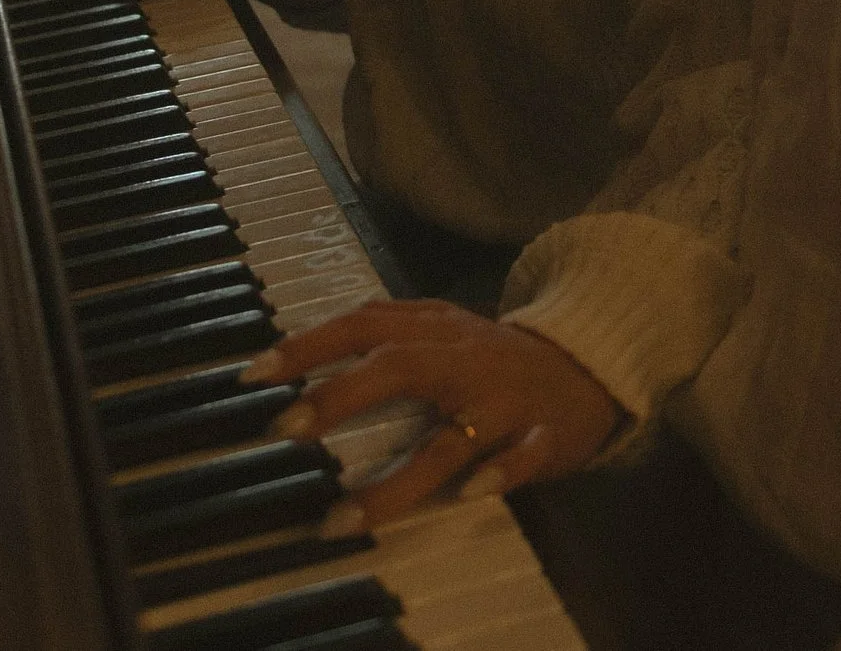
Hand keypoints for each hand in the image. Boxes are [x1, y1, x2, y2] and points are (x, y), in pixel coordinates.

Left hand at [240, 298, 625, 532]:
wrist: (585, 369)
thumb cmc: (493, 358)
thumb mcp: (439, 328)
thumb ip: (381, 329)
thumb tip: (298, 346)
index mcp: (435, 331)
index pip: (364, 325)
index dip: (308, 345)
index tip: (255, 373)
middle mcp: (464, 361)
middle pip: (399, 367)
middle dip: (341, 395)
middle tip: (288, 427)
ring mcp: (504, 402)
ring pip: (450, 440)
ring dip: (397, 481)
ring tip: (345, 516)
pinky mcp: (545, 438)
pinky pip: (523, 458)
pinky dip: (498, 474)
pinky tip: (468, 493)